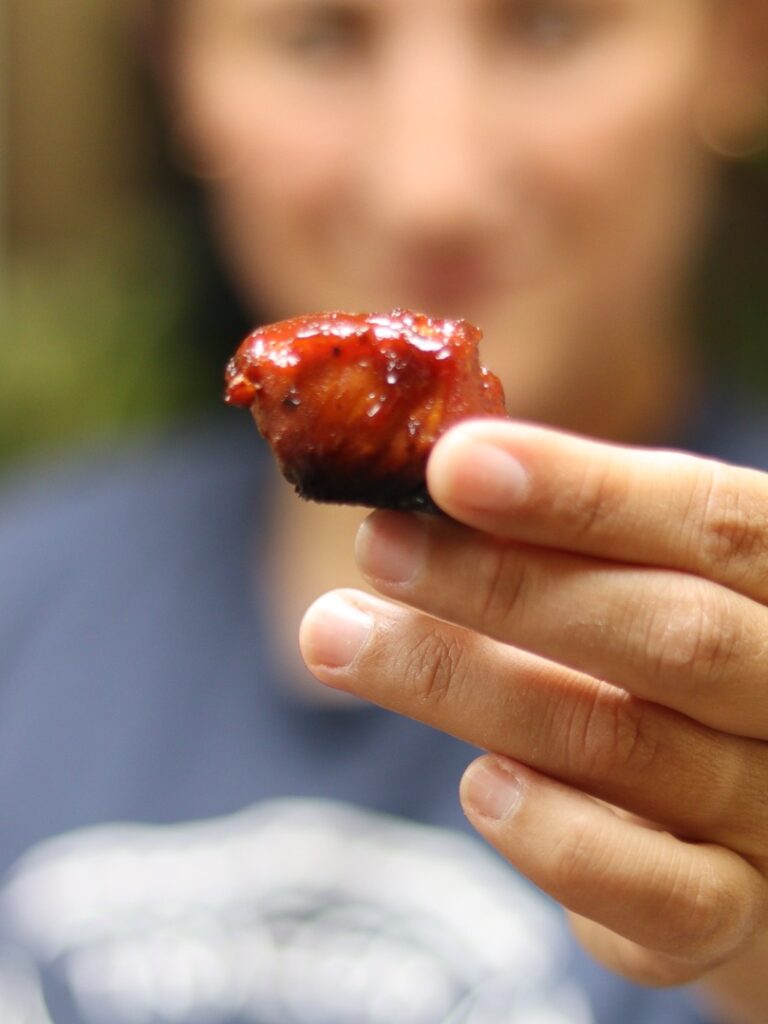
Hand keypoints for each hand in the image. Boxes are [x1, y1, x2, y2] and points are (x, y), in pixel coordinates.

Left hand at [299, 419, 767, 1016]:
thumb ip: (594, 552)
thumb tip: (445, 482)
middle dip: (506, 585)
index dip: (583, 491)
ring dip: (468, 688)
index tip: (452, 462)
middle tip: (377, 543)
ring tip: (341, 638)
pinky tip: (476, 786)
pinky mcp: (749, 921)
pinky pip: (666, 901)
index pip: (714, 523)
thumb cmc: (698, 684)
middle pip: (671, 635)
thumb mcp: (669, 595)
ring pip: (630, 747)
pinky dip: (561, 840)